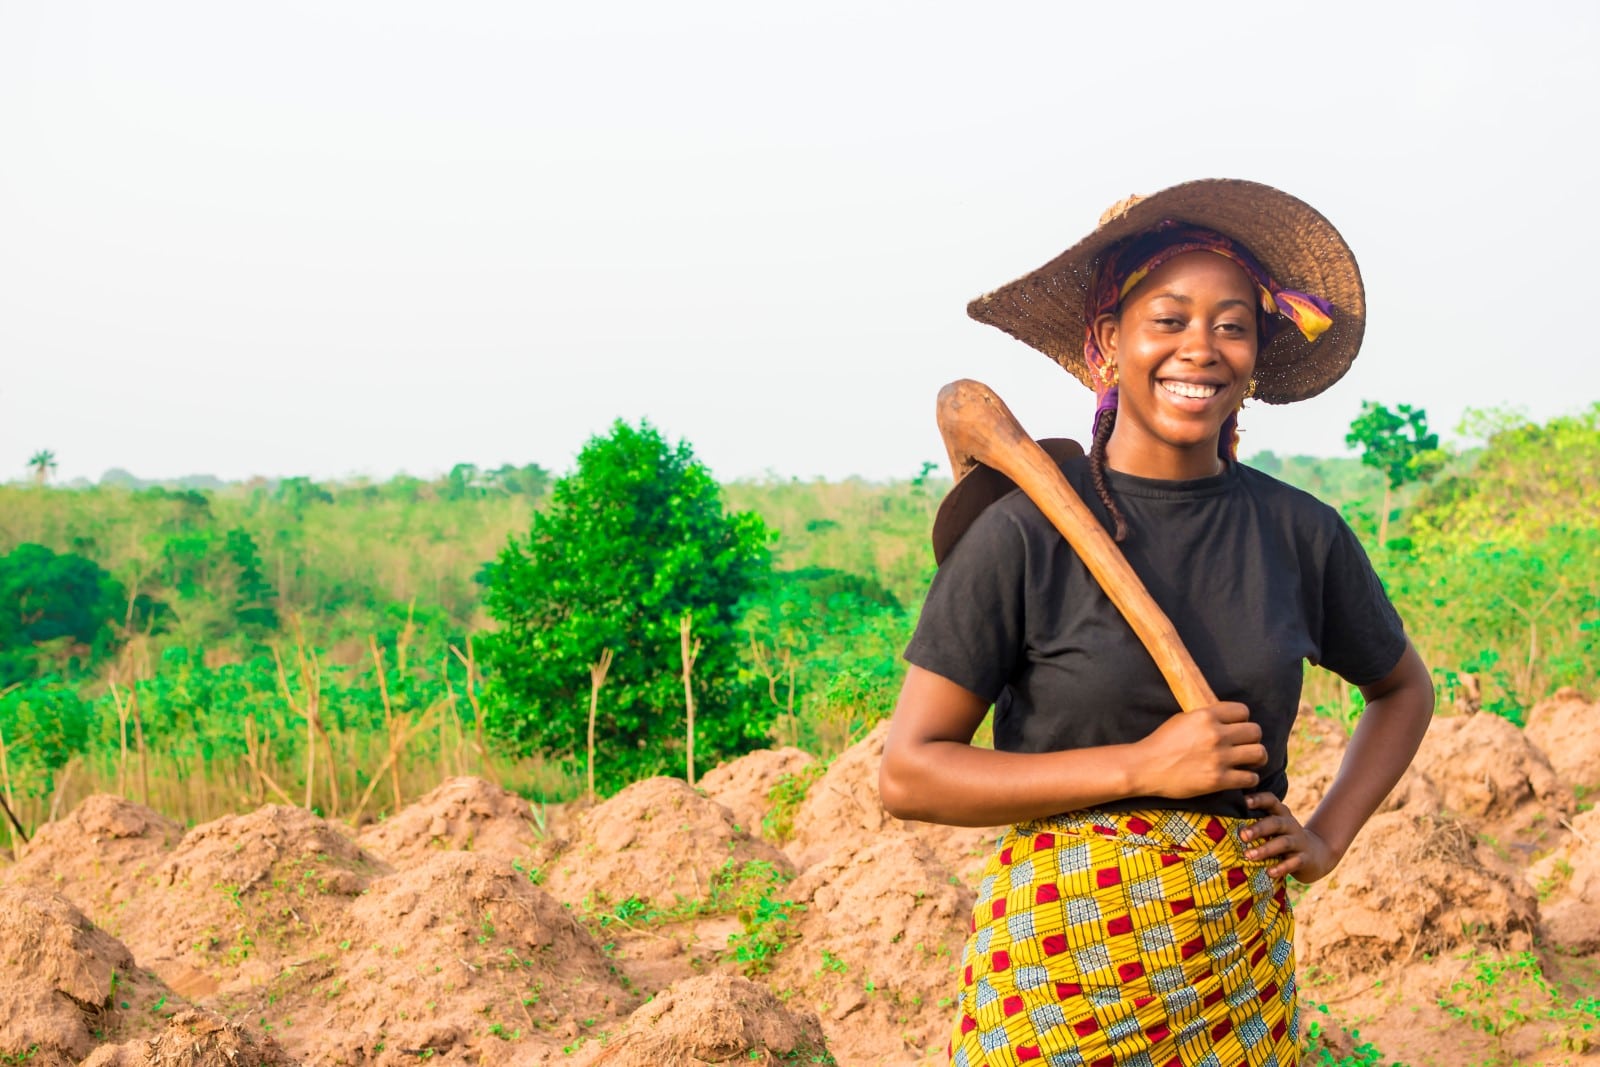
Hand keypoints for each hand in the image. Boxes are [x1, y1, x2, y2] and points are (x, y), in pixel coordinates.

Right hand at [1134, 702, 1266, 798]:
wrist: (1145, 767)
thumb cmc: (1162, 742)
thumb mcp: (1183, 719)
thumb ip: (1206, 716)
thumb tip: (1227, 717)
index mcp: (1206, 716)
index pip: (1243, 711)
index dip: (1242, 719)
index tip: (1237, 727)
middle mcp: (1216, 735)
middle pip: (1255, 731)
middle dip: (1252, 738)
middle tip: (1245, 745)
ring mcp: (1219, 758)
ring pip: (1259, 753)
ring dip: (1256, 758)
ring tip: (1249, 761)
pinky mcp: (1218, 780)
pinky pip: (1250, 778)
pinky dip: (1249, 778)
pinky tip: (1240, 777)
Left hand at [1241, 793, 1338, 882]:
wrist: (1316, 855)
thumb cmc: (1282, 838)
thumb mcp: (1272, 827)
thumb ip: (1254, 821)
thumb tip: (1218, 819)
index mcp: (1281, 814)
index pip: (1271, 801)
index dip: (1259, 799)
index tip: (1244, 801)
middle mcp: (1291, 825)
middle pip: (1276, 823)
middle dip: (1259, 828)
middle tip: (1242, 835)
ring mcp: (1299, 842)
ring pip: (1283, 843)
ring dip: (1266, 849)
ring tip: (1249, 856)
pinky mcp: (1304, 859)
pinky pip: (1294, 862)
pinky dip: (1282, 867)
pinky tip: (1270, 872)